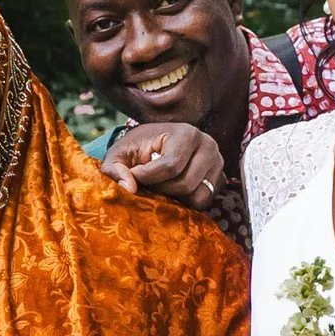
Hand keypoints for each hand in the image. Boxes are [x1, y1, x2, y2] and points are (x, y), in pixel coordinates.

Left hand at [100, 122, 226, 210]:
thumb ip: (114, 168)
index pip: (170, 166)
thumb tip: (129, 188)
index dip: (147, 178)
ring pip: (196, 196)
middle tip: (147, 184)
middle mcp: (208, 145)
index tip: (134, 176)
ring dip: (174, 198)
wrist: (156, 144)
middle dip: (161, 190)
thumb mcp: (119, 154)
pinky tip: (173, 191)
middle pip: (184, 184)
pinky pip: (204, 202)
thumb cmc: (137, 148)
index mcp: (186, 133)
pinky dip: (186, 202)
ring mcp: (218, 163)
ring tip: (161, 186)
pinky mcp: (220, 179)